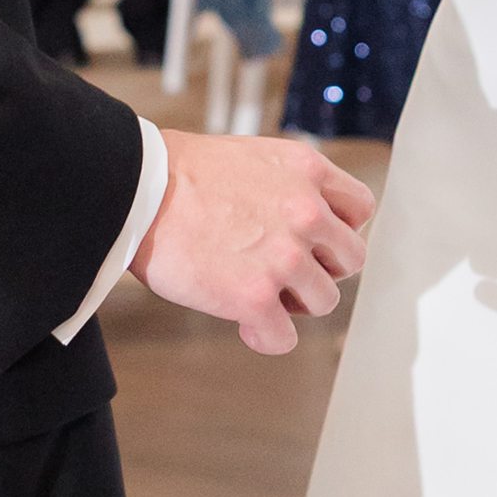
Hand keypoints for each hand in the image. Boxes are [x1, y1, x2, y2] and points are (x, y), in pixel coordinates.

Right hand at [130, 132, 375, 355]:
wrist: (136, 190)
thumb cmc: (179, 174)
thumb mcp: (252, 158)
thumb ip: (286, 186)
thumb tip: (299, 224)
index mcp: (307, 171)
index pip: (360, 209)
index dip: (338, 230)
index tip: (314, 242)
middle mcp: (306, 213)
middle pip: (350, 260)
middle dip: (322, 270)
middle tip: (286, 273)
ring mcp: (285, 257)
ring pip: (324, 301)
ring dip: (294, 304)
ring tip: (260, 295)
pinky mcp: (255, 297)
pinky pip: (284, 338)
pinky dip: (266, 336)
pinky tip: (244, 323)